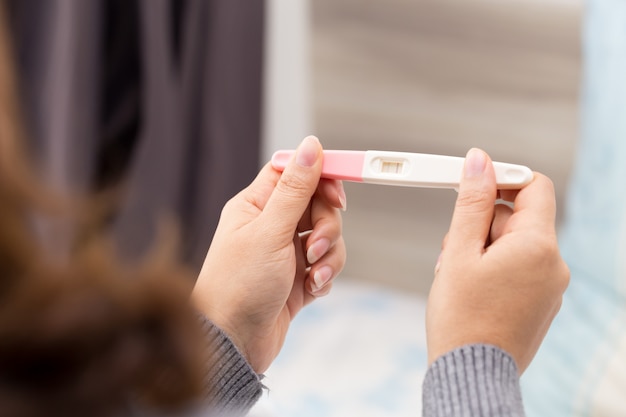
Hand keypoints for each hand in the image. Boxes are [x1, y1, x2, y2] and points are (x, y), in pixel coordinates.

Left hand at [191, 136, 345, 372]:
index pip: (294, 173)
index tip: (338, 195)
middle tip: (315, 247)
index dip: (321, 178)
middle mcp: (270, 225)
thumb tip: (311, 145)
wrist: (234, 344)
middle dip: (327, 226)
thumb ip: (295, 189)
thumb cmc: (238, 287)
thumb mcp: (270, 232)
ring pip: (326, 237)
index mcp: (255, 205)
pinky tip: (310, 290)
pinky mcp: (297, 279)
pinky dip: (324, 276)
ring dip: (328, 256)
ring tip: (312, 276)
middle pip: (317, 205)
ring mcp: (285, 253)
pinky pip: (325, 265)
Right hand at [426, 148, 568, 372]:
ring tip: (454, 274)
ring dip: (480, 247)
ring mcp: (549, 286)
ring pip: (512, 244)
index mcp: (538, 247)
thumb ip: (470, 203)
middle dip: (480, 222)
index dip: (502, 177)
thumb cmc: (461, 318)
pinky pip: (517, 268)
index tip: (471, 182)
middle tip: (452, 246)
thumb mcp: (458, 252)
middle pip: (517, 217)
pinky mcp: (539, 302)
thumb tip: (479, 160)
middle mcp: (553, 264)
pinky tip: (468, 288)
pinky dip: (491, 267)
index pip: (533, 186)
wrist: (470, 374)